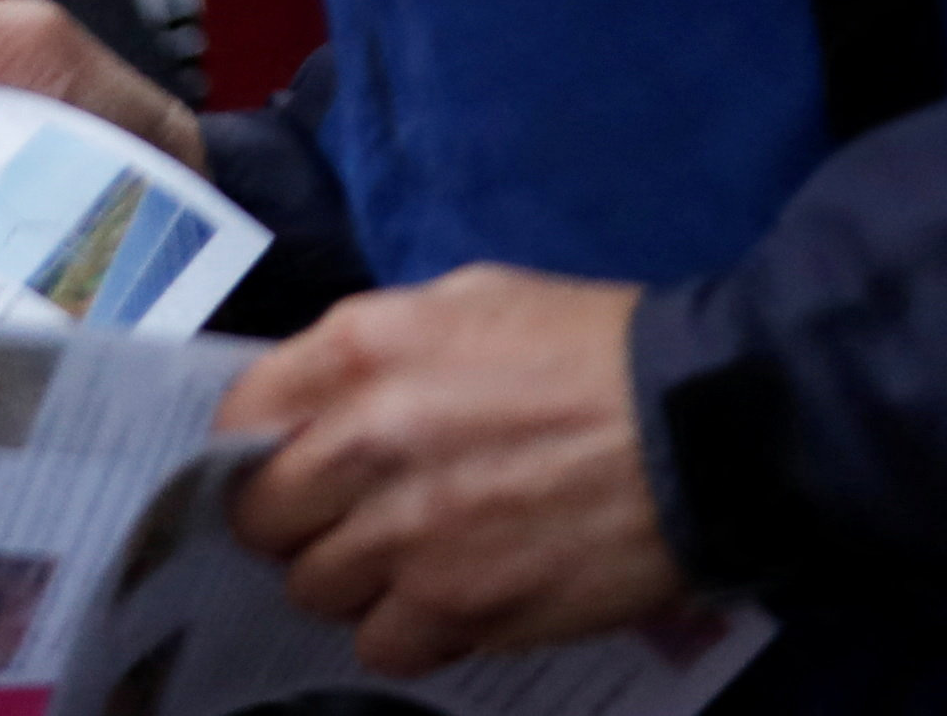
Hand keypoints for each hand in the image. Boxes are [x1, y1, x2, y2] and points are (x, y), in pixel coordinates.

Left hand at [224, 268, 685, 673]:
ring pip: (315, 590)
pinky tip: (461, 593)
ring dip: (359, 579)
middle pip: (264, 517)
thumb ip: (381, 351)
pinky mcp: (453, 607)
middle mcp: (365, 440)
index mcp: (368, 347)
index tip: (293, 462)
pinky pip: (381, 646)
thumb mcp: (480, 300)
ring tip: (425, 554)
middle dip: (304, 520)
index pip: (241, 416)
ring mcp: (405, 534)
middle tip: (361, 514)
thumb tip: (318, 409)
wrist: (706, 423)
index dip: (262, 446)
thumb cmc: (599, 351)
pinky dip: (413, 629)